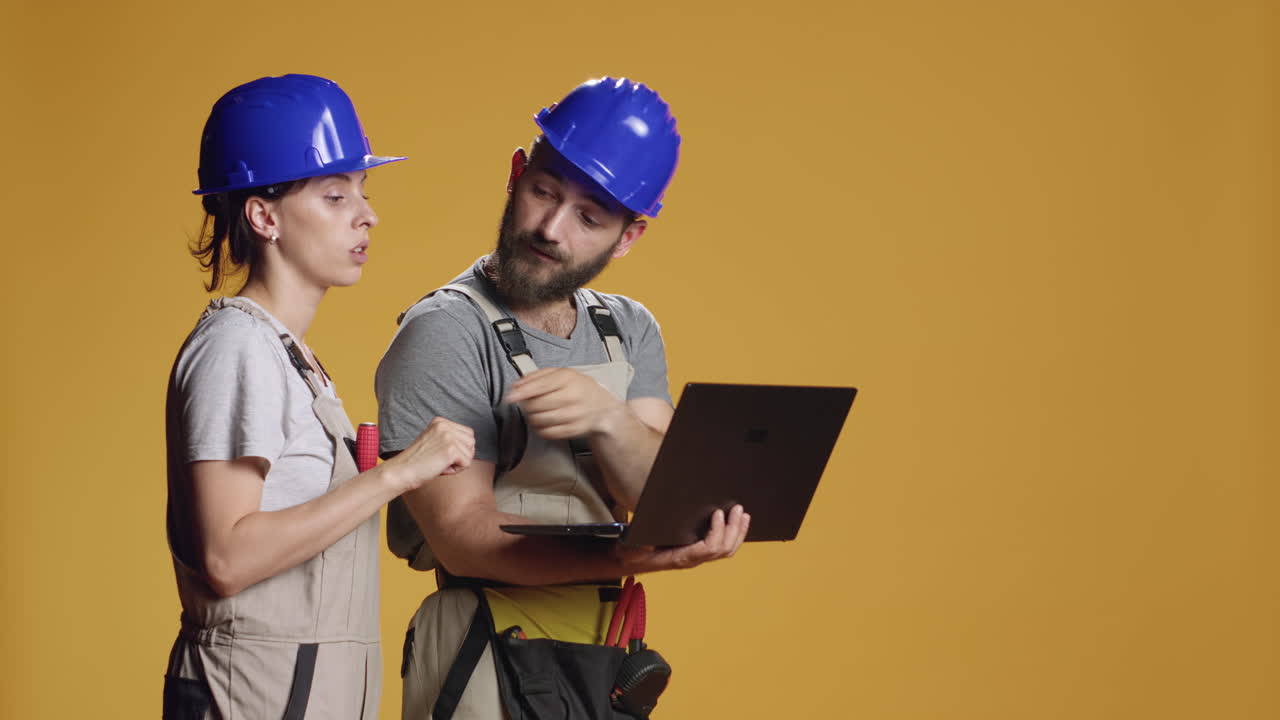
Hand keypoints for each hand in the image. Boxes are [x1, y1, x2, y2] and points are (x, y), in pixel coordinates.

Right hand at [381, 417, 474, 491]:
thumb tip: (472, 445)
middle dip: (461, 455)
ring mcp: (448, 436)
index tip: (440, 454)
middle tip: (441, 460)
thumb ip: (451, 438)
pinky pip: (466, 464)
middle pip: (471, 442)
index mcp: (440, 421)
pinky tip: (440, 468)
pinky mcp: (450, 450)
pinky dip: (455, 470)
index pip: (467, 433)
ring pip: (470, 454)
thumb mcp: (435, 442)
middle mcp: (445, 425)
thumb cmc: (418, 462)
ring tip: (439, 463)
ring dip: (458, 463)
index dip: (459, 448)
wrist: (402, 471)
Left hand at [504, 367, 625, 439]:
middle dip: (528, 405)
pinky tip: (543, 422)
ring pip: (541, 420)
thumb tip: (516, 386)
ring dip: (532, 417)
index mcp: (568, 379)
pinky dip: (540, 428)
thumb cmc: (578, 388)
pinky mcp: (574, 430)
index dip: (522, 392)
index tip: (510, 397)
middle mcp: (573, 397)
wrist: (601, 407)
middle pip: (538, 404)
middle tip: (528, 403)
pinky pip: (548, 433)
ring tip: (536, 412)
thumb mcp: (560, 373)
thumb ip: (536, 376)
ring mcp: (575, 415)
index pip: (540, 386)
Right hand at [617, 505, 750, 573]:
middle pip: (723, 549)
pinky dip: (733, 534)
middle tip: (737, 510)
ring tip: (742, 514)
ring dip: (737, 531)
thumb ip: (639, 548)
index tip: (717, 513)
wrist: (633, 560)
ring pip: (726, 550)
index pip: (708, 549)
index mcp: (681, 558)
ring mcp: (699, 556)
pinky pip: (722, 546)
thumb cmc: (634, 553)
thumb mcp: (632, 549)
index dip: (717, 532)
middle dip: (733, 529)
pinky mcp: (700, 550)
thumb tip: (647, 546)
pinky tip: (737, 522)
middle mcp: (694, 559)